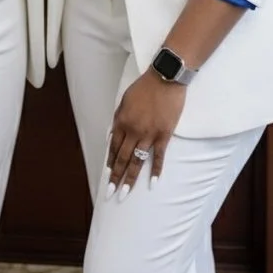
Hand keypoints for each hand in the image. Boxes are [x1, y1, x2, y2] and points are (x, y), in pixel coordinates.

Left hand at [107, 70, 185, 197]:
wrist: (165, 78)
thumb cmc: (144, 87)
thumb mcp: (124, 100)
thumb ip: (118, 118)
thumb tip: (112, 134)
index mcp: (121, 121)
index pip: (113, 147)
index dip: (110, 162)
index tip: (108, 176)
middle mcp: (133, 131)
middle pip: (122, 158)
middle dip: (116, 177)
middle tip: (111, 194)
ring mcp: (149, 134)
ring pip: (137, 161)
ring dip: (130, 178)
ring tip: (125, 194)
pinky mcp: (164, 135)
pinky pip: (158, 156)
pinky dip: (155, 170)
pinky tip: (152, 183)